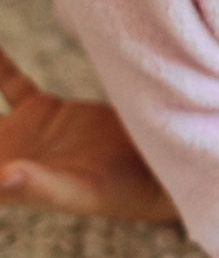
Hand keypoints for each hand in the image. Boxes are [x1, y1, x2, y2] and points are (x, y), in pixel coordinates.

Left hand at [0, 45, 177, 222]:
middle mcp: (14, 154)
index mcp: (11, 184)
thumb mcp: (82, 191)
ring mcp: (30, 130)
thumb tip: (3, 175)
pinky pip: (13, 84)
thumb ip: (42, 185)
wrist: (163, 163)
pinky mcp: (48, 109)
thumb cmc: (124, 190)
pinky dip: (0, 67)